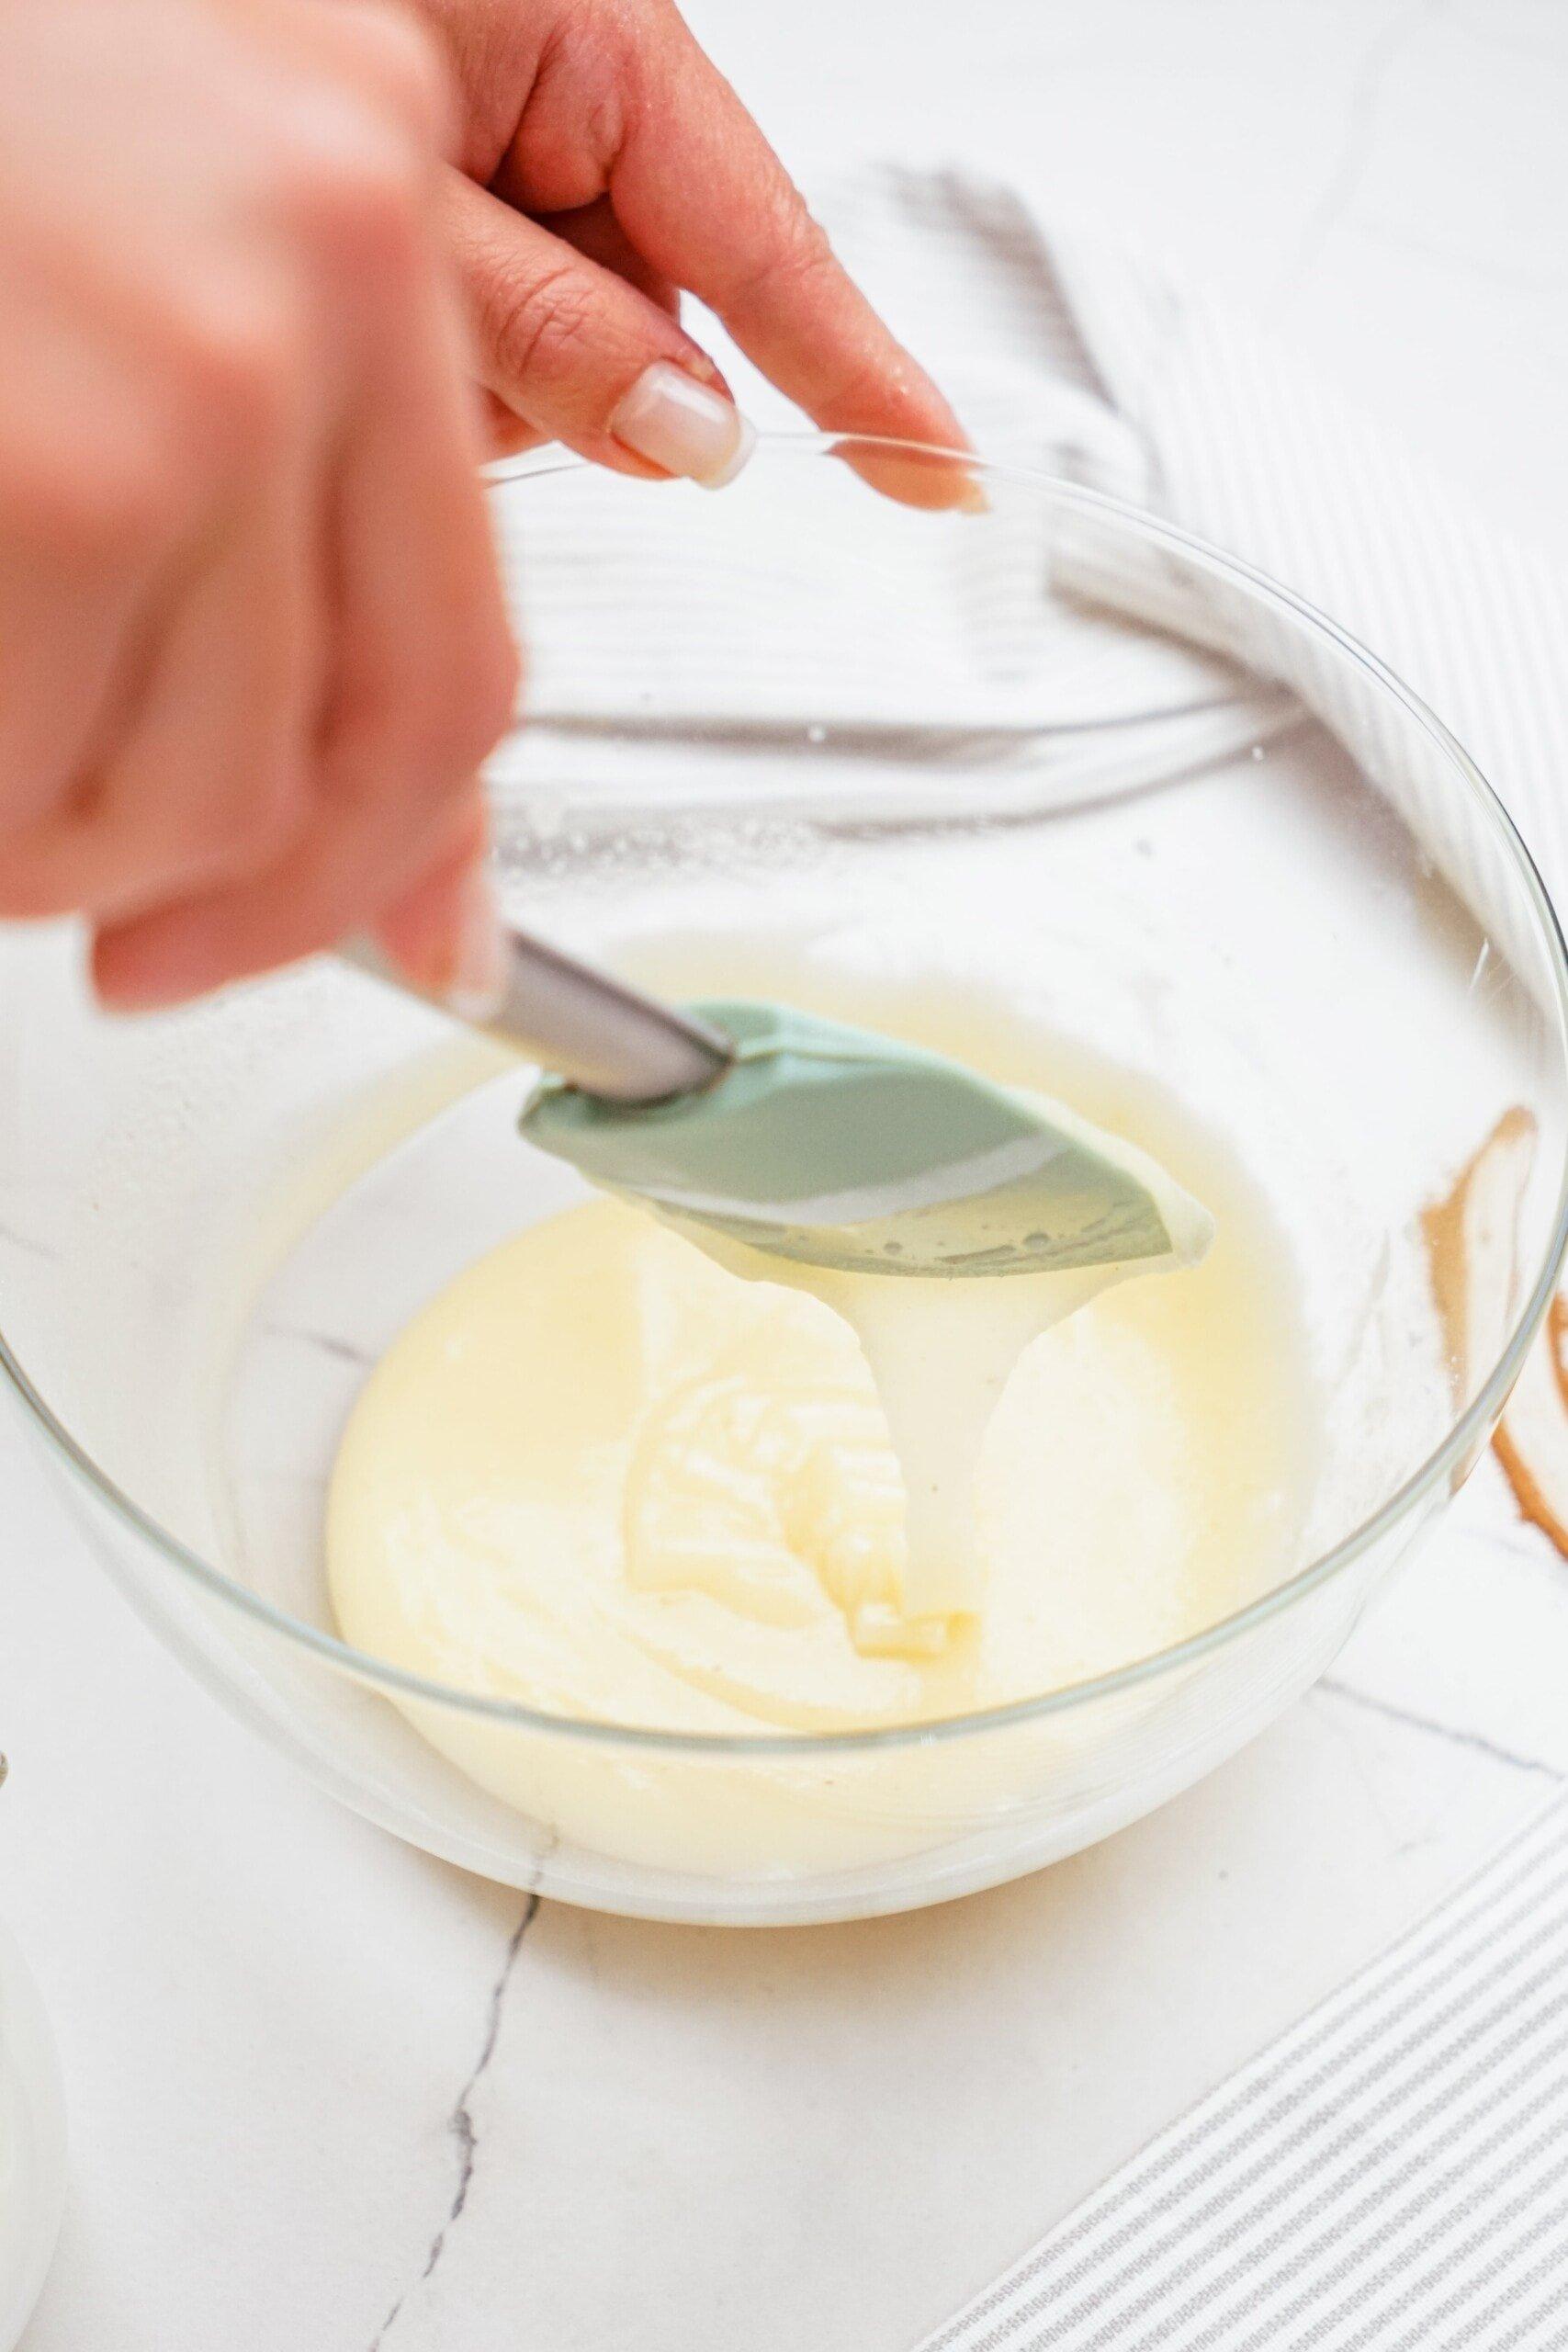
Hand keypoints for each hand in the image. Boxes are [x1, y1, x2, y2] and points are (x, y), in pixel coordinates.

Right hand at [0, 0, 517, 1010]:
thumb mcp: (154, 277)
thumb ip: (298, 545)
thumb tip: (427, 896)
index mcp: (367, 200)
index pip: (458, 655)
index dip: (390, 860)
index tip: (379, 949)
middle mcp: (322, 266)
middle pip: (347, 759)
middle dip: (215, 894)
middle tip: (110, 915)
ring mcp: (190, 371)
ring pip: (190, 799)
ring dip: (55, 848)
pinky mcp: (54, 479)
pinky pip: (34, 783)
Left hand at [415, 0, 972, 500]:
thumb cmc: (242, 15)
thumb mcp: (403, 198)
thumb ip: (547, 329)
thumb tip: (692, 434)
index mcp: (600, 42)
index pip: (771, 252)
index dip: (859, 378)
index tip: (945, 474)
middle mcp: (578, 86)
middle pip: (646, 323)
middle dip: (555, 381)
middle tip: (441, 340)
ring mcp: (517, 135)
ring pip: (562, 346)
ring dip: (476, 373)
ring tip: (373, 295)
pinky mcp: (460, 171)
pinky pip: (496, 320)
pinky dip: (437, 344)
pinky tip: (370, 297)